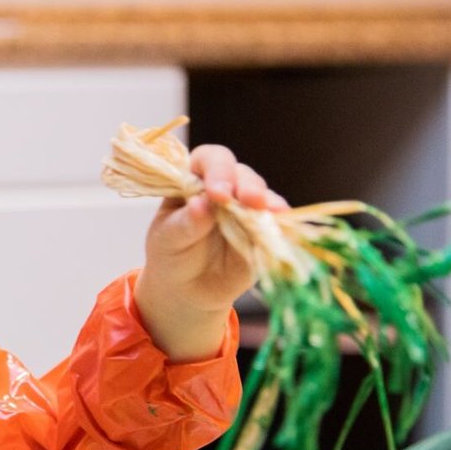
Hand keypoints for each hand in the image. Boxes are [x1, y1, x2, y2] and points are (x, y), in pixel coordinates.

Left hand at [134, 144, 287, 360]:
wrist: (187, 289)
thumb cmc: (172, 254)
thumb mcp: (168, 239)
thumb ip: (185, 223)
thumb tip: (202, 205)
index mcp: (194, 180)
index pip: (208, 160)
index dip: (216, 170)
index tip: (217, 193)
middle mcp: (225, 187)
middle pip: (241, 174)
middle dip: (246, 185)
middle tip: (249, 200)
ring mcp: (246, 208)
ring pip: (262, 195)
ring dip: (267, 201)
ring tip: (268, 211)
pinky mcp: (263, 230)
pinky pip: (276, 223)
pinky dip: (280, 223)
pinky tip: (282, 224)